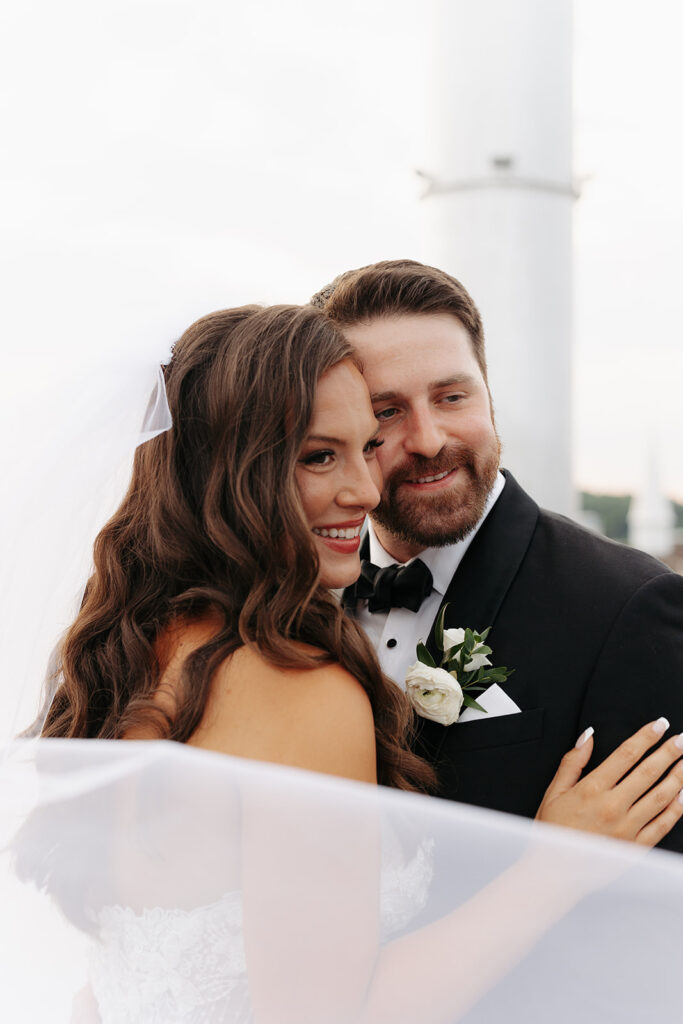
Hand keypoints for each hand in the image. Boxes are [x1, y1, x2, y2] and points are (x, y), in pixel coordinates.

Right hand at [536, 719, 682, 844]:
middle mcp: (613, 807)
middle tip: (682, 739)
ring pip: (660, 797)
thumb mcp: (554, 791)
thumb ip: (572, 761)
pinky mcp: (635, 848)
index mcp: (592, 789)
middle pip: (648, 772)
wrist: (554, 873)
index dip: (645, 737)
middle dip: (668, 752)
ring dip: (677, 777)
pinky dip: (676, 809)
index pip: (626, 755)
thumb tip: (588, 736)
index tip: (659, 725)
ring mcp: (627, 829)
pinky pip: (662, 825)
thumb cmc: (553, 831)